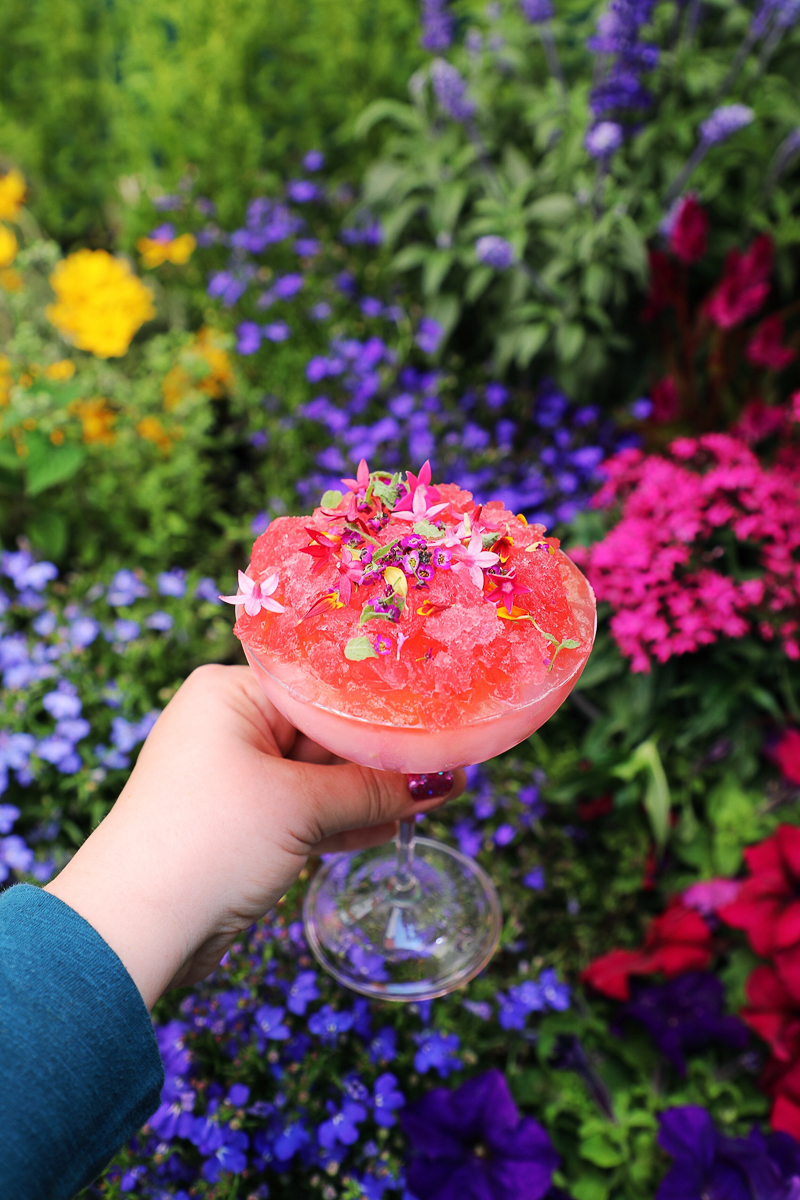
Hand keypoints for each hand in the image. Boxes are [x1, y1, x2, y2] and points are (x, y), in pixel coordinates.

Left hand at [45, 665, 462, 1007]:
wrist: (136, 931)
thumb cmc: (208, 842)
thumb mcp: (300, 806)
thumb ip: (374, 789)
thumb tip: (442, 780)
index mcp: (231, 693)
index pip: (322, 685)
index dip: (380, 706)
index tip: (438, 717)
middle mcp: (229, 724)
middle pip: (324, 729)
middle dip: (380, 754)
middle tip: (450, 760)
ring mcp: (233, 776)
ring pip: (317, 774)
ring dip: (368, 792)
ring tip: (438, 795)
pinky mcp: (240, 822)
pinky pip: (303, 810)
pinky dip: (341, 819)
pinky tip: (391, 825)